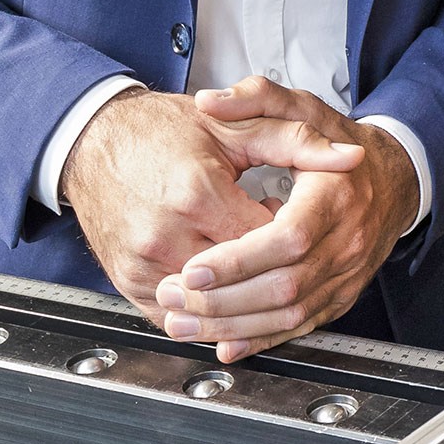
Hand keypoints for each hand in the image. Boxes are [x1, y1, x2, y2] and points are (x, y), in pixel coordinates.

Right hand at [60, 86, 360, 330]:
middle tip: (281, 254)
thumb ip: (298, 141)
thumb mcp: (236, 128)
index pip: (271, 243)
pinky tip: (222, 291)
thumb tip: (350, 158)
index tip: (299, 225)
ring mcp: (144, 264)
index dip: (293, 240)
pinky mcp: (127, 282)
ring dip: (241, 298)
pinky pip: (178, 316)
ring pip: (212, 308)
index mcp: (199, 194)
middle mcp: (168, 235)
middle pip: (244, 282)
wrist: (92, 140)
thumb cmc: (161, 131)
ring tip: (255, 272)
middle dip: (271, 272)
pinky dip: (205, 312)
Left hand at [152, 77, 422, 358]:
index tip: (194, 268)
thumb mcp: (304, 109)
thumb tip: (211, 102)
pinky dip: (260, 340)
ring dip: (233, 325)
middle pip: (284, 285)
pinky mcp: (339, 297)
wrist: (393, 180)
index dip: (239, 259)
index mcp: (337, 196)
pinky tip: (225, 343)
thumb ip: (257, 99)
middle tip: (173, 297)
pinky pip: (300, 327)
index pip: (289, 238)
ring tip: (183, 323)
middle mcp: (347, 242)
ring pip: (288, 314)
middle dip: (223, 300)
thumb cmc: (342, 147)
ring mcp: (346, 275)